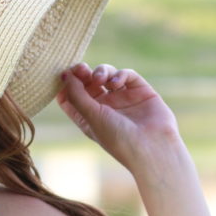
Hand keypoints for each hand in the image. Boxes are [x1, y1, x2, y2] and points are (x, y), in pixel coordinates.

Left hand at [56, 62, 181, 171]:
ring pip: (106, 75)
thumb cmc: (118, 138)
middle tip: (80, 68)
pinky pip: (127, 75)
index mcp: (89, 117)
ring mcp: (123, 98)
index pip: (71, 98)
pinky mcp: (141, 91)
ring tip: (99, 78)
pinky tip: (116, 83)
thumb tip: (65, 74)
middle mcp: (105, 107)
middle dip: (82, 74)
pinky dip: (120, 74)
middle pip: (87, 83)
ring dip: (100, 71)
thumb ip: (76, 95)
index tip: (63, 75)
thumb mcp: (91, 117)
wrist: (152, 147)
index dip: (65, 85)